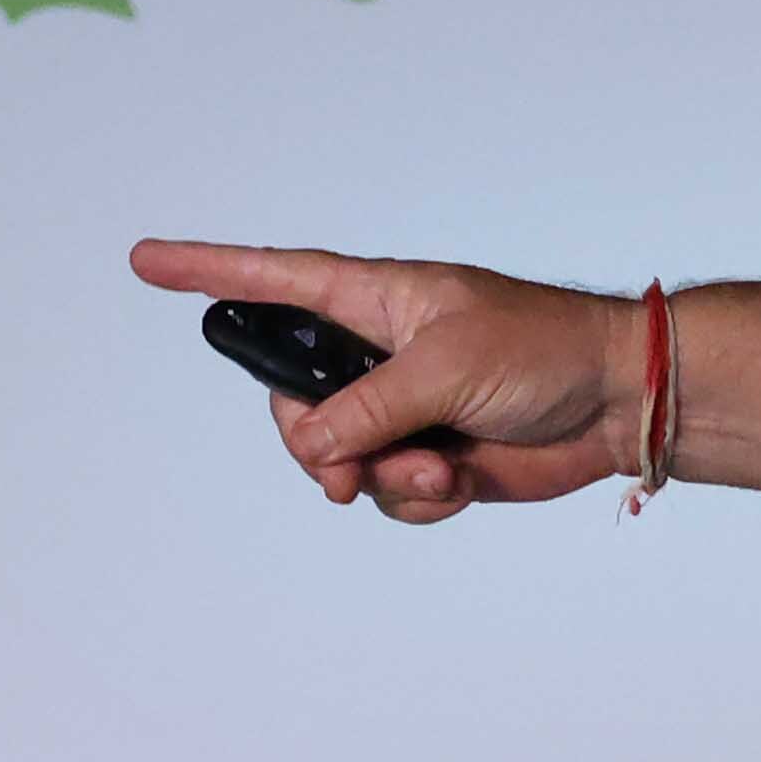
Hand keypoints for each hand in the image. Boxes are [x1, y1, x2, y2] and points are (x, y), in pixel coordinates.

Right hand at [128, 238, 644, 521]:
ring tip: (435, 471)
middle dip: (312, 443)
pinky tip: (457, 483)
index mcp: (377, 300)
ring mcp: (403, 410)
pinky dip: (415, 500)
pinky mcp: (432, 458)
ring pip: (339, 459)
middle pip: (295, 402)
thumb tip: (309, 447)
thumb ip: (366, 408)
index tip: (145, 261)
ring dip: (379, 478)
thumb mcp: (445, 368)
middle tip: (343, 468)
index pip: (275, 280)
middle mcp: (380, 353)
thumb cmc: (541, 352)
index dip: (208, 270)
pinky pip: (386, 494)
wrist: (614, 403)